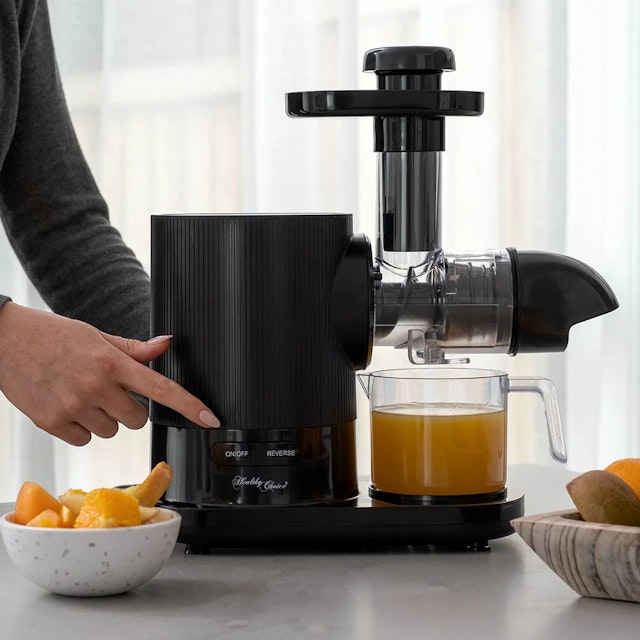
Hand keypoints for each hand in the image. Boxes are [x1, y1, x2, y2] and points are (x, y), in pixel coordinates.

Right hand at [0, 302, 219, 444]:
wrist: (4, 340)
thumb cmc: (53, 335)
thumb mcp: (97, 336)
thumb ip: (133, 348)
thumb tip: (166, 345)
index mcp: (111, 362)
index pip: (160, 388)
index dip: (189, 405)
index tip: (210, 419)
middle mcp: (96, 386)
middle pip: (138, 420)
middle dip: (130, 409)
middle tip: (108, 391)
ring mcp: (73, 406)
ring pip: (112, 431)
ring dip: (104, 419)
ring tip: (82, 395)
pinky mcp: (52, 423)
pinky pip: (84, 440)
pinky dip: (81, 428)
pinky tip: (66, 405)